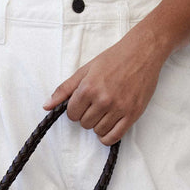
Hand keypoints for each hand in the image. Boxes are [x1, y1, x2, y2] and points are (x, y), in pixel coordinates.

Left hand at [42, 27, 166, 145]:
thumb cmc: (114, 58)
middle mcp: (103, 99)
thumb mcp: (85, 70)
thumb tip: (47, 105)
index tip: (82, 103)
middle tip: (96, 104)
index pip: (72, 114)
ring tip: (104, 112)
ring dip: (98, 125)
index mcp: (89, 88)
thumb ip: (65, 89)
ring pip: (98, 131)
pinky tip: (108, 128)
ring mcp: (119, 108)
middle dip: (87, 116)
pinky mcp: (132, 114)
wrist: (142, 52)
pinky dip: (108, 137)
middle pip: (85, 123)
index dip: (75, 109)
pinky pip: (114, 137)